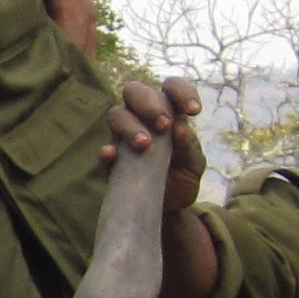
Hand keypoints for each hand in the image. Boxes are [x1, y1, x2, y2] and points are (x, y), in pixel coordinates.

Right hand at [103, 76, 205, 206]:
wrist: (170, 209)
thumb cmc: (183, 177)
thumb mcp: (194, 163)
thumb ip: (189, 147)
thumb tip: (179, 130)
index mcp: (168, 112)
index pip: (170, 88)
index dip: (181, 92)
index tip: (194, 111)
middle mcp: (141, 117)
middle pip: (134, 91)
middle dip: (148, 102)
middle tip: (162, 124)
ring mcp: (123, 137)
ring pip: (117, 115)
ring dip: (130, 125)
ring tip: (145, 144)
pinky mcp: (112, 162)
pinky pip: (104, 152)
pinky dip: (107, 151)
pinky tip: (113, 155)